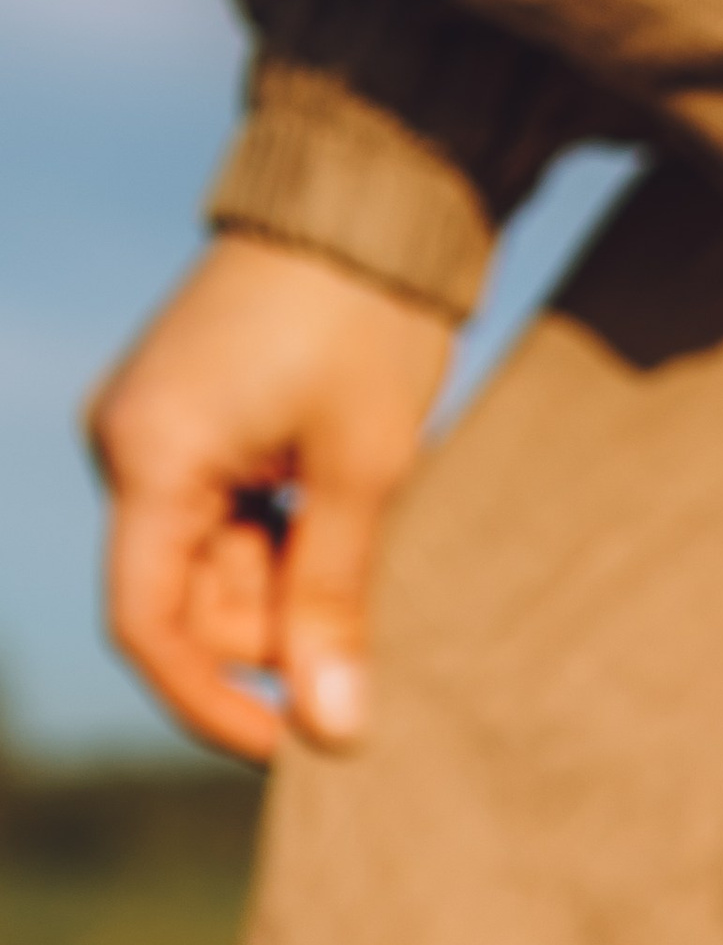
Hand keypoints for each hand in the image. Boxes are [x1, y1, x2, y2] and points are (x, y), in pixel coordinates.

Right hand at [86, 235, 451, 760]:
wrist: (370, 197)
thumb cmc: (367, 322)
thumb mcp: (364, 473)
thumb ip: (337, 604)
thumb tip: (336, 734)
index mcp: (148, 457)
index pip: (149, 628)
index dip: (212, 705)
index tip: (290, 747)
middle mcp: (129, 446)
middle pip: (189, 603)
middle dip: (275, 626)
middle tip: (368, 583)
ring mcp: (157, 434)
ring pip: (216, 569)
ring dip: (291, 581)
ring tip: (362, 516)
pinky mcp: (194, 424)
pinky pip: (229, 523)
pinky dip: (287, 542)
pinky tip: (342, 503)